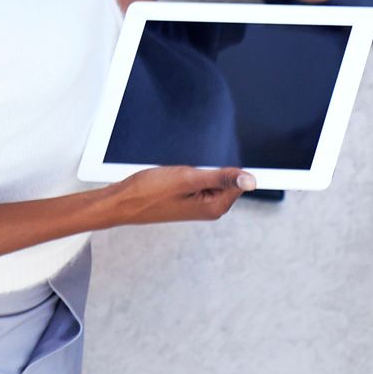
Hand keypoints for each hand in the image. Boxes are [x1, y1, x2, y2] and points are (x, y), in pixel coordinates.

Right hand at [96, 163, 254, 225]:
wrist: (122, 201)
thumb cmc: (149, 192)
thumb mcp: (188, 178)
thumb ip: (221, 178)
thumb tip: (250, 180)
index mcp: (214, 206)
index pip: (240, 183)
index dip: (234, 168)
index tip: (224, 164)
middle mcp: (209, 209)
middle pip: (227, 180)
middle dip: (213, 168)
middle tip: (189, 169)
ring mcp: (198, 205)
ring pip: (211, 179)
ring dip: (199, 170)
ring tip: (180, 173)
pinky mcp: (187, 200)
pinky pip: (199, 182)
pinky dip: (191, 173)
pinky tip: (175, 175)